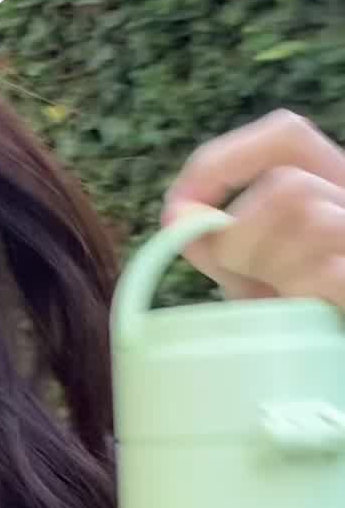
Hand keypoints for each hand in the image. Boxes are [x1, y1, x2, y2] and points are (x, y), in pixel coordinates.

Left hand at [162, 110, 344, 304]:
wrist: (334, 371)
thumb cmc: (304, 321)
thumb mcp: (257, 274)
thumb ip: (220, 243)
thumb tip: (177, 220)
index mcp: (336, 185)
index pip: (287, 135)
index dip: (223, 161)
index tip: (179, 206)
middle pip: (287, 185)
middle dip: (240, 236)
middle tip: (240, 278)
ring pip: (306, 216)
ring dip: (269, 266)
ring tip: (278, 299)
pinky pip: (329, 271)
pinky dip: (300, 292)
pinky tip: (304, 311)